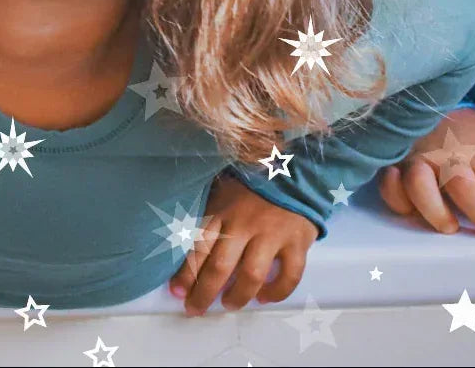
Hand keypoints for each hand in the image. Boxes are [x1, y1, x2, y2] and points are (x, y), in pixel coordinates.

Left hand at [169, 172, 317, 316]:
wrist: (296, 166)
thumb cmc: (254, 181)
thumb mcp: (225, 189)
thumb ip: (211, 214)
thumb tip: (186, 244)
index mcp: (224, 209)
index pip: (200, 247)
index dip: (186, 274)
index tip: (176, 292)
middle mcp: (246, 223)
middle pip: (220, 267)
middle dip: (204, 294)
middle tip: (195, 309)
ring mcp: (273, 233)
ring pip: (252, 275)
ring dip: (237, 297)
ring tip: (229, 304)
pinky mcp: (297, 241)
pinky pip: (289, 276)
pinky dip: (276, 292)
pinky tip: (264, 297)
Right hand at [378, 107, 474, 240]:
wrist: (424, 100)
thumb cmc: (464, 131)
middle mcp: (449, 153)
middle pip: (464, 182)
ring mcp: (419, 157)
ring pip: (421, 183)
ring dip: (434, 206)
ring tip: (449, 227)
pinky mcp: (393, 163)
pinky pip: (390, 184)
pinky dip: (396, 196)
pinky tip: (408, 210)